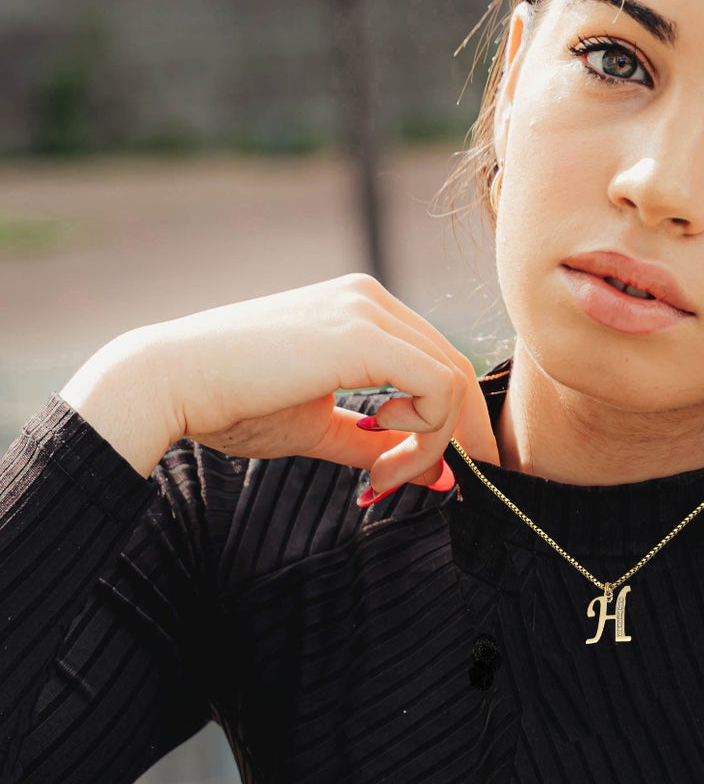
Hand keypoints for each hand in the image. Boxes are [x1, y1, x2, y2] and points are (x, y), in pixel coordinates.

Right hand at [62, 273, 499, 493]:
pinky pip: (437, 388)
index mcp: (360, 308)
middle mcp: (371, 299)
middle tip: (438, 484)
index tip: (416, 473)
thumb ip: (375, 444)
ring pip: (451, 380)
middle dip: (456, 435)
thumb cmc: (230, 404)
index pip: (434, 362)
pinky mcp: (364, 336)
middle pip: (454, 368)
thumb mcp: (318, 427)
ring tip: (385, 478)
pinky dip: (427, 435)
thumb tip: (437, 475)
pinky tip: (384, 458)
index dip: (444, 423)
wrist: (167, 383)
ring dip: (434, 443)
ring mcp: (368, 310)